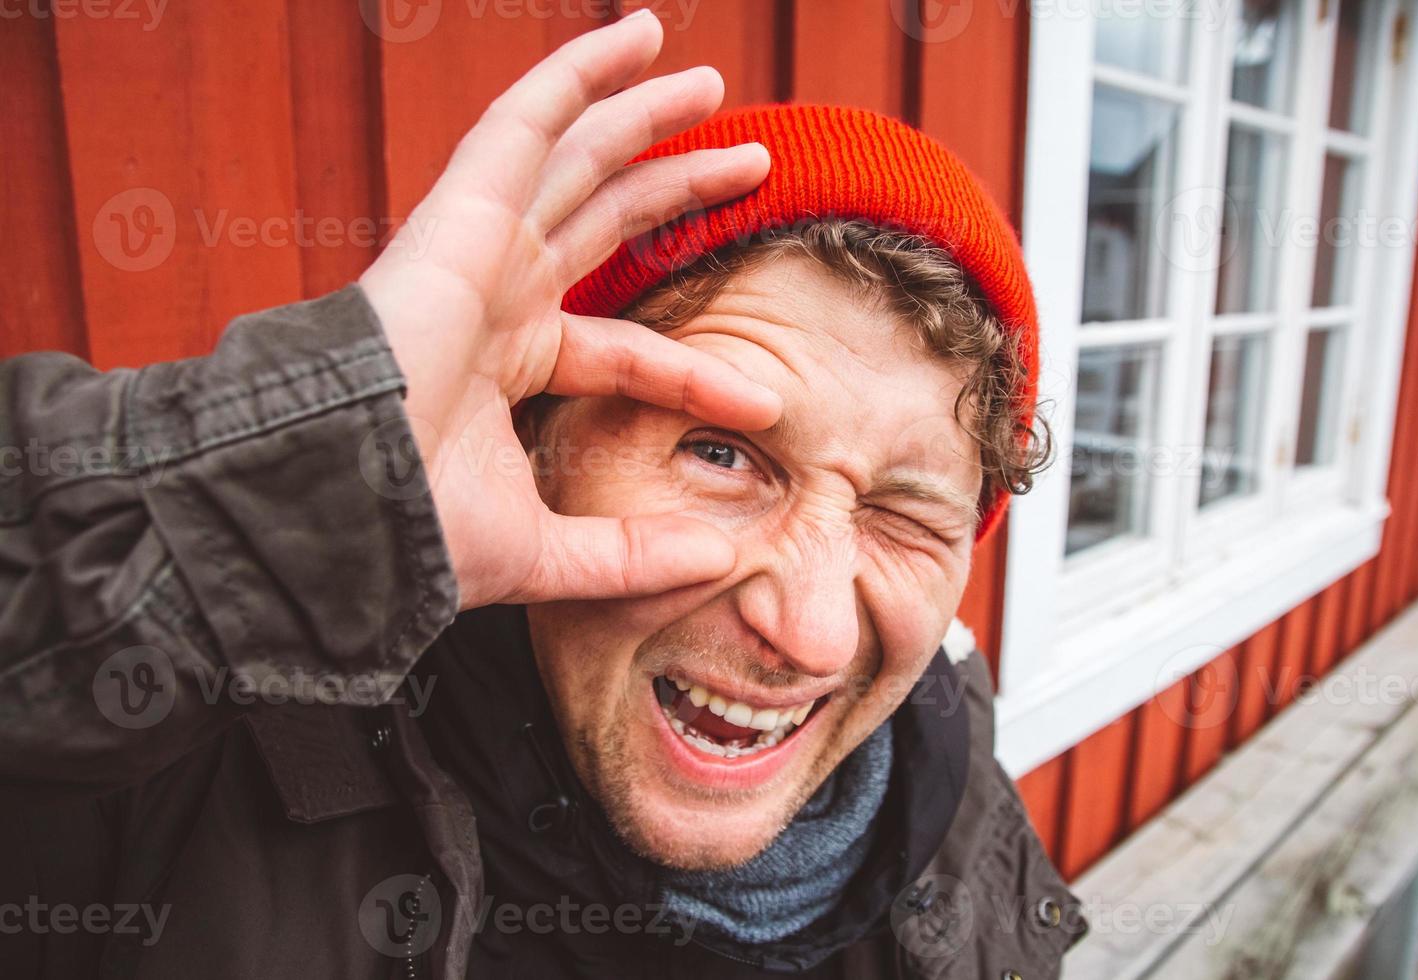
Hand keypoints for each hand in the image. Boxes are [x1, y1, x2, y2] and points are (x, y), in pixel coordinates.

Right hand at [358, 11, 779, 610]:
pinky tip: (638, 41)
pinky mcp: (459, 212)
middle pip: (605, 220)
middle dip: (674, 185)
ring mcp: (477, 248)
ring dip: (640, 113)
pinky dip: (577, 76)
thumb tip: (720, 560)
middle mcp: (496, 294)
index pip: (625, 350)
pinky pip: (525, 122)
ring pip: (574, 156)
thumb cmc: (413, 533)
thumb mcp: (544, 553)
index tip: (768, 399)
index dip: (696, 370)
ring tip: (709, 82)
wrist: (336, 504)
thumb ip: (628, 556)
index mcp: (506, 365)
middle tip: (747, 161)